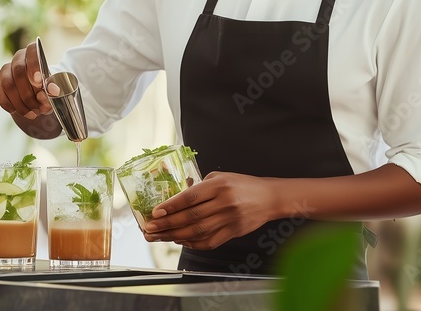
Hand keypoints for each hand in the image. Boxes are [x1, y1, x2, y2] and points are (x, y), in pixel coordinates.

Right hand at [0, 42, 60, 126]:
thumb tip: (52, 91)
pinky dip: (14, 108)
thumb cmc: (45, 87)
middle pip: (18, 71)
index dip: (34, 65)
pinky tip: (25, 111)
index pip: (32, 51)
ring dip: (22, 104)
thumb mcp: (52, 87)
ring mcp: (4, 71)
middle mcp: (16, 59)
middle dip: (29, 92)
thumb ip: (53, 88)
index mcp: (32, 53)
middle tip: (40, 107)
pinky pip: (2, 98)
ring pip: (8, 86)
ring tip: (34, 113)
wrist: (35, 96)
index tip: (39, 82)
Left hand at [142, 172, 276, 250]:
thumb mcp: (221, 177)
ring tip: (159, 237)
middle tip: (150, 229)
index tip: (155, 213)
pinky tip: (180, 240)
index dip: (171, 206)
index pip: (190, 197)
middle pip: (190, 217)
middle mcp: (224, 203)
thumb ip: (200, 186)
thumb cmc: (243, 184)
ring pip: (197, 231)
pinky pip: (209, 241)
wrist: (270, 198)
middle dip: (167, 224)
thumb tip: (177, 198)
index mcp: (219, 185)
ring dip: (175, 235)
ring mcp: (229, 219)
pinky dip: (193, 243)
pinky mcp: (234, 232)